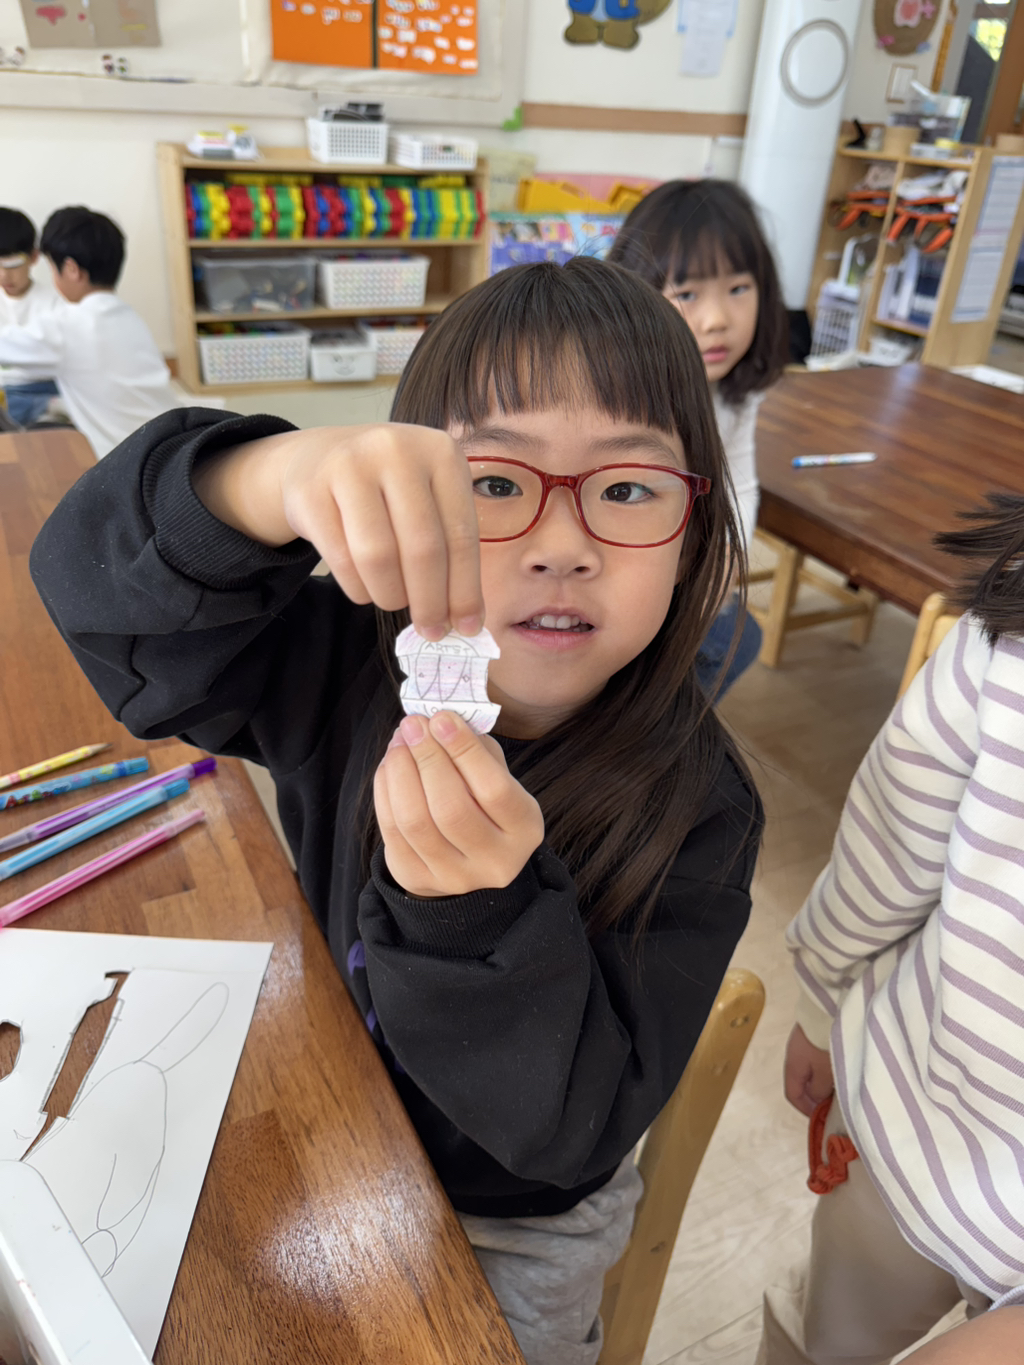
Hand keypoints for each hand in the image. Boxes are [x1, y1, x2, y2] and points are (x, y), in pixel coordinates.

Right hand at [193, 424, 482, 639]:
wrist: (321, 457)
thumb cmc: (389, 489)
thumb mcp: (430, 499)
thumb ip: (451, 549)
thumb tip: (467, 620)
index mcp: (441, 452)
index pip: (461, 534)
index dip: (465, 588)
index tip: (468, 628)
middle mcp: (397, 450)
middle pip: (422, 548)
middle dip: (430, 601)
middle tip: (431, 630)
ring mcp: (349, 465)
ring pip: (379, 557)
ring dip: (392, 596)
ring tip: (395, 601)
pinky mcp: (310, 490)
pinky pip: (341, 560)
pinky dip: (359, 589)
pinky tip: (366, 590)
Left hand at [374, 711, 543, 898]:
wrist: (466, 857)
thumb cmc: (484, 803)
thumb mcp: (497, 776)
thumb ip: (476, 750)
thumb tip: (438, 723)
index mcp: (524, 830)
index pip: (494, 789)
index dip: (464, 751)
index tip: (441, 718)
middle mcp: (494, 861)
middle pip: (451, 808)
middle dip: (427, 759)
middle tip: (413, 725)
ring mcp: (454, 876)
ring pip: (415, 822)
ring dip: (400, 773)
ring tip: (398, 742)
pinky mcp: (417, 879)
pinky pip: (392, 831)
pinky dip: (385, 791)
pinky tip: (389, 765)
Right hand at [783, 1023, 833, 1117]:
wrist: (828, 1007)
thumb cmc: (825, 1043)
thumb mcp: (825, 1071)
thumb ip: (819, 1089)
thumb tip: (817, 1097)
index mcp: (793, 1066)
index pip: (792, 1095)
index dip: (805, 1109)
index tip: (822, 1117)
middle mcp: (795, 1055)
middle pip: (802, 1083)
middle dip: (816, 1096)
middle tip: (835, 1104)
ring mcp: (805, 1044)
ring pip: (811, 1071)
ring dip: (823, 1082)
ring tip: (841, 1087)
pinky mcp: (815, 1035)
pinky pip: (817, 1059)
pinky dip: (827, 1069)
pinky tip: (841, 1069)